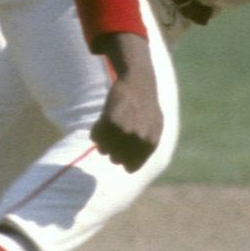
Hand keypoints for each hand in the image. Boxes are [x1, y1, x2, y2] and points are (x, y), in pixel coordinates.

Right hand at [90, 33, 161, 172]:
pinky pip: (95, 136)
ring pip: (102, 149)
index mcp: (151, 143)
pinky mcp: (111, 121)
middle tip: (114, 133)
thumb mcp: (155, 127)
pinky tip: (100, 121)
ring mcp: (125, 131)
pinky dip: (94, 131)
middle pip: (114, 159)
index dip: (122, 159)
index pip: (129, 167)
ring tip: (108, 126)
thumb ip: (145, 148)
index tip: (120, 149)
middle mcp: (139, 139)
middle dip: (111, 149)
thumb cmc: (145, 105)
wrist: (139, 81)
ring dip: (102, 140)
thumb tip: (129, 169)